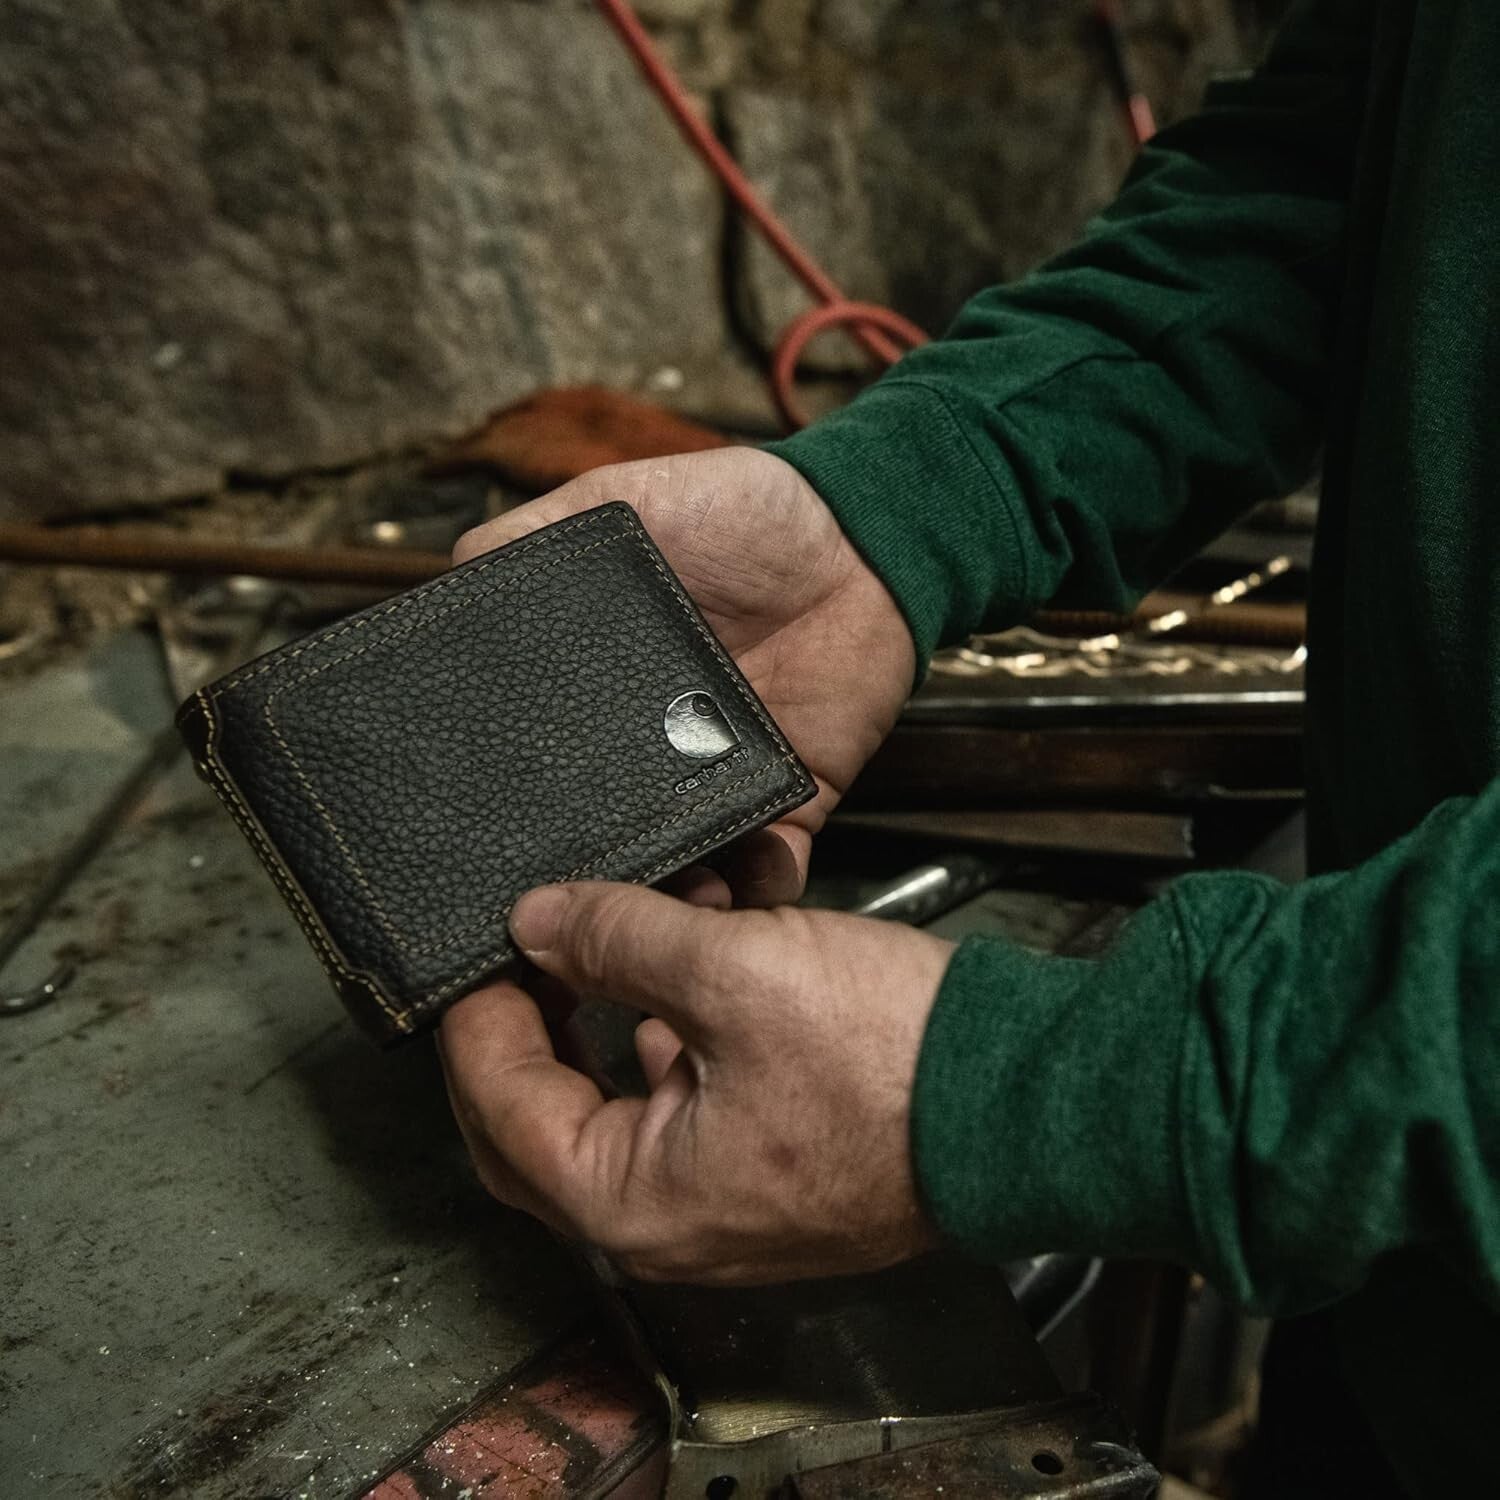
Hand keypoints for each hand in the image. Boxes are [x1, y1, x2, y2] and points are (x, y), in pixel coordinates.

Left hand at [438, 881, 953, 1283]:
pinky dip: (658, 1046)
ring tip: (598, 947)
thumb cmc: (895, 1063)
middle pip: (542, 1133)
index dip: (477, 1024)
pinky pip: (676, 1114)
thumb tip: (540, 922)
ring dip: (594, 1033)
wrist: (1022, 1098)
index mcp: (636, 1201)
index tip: (474, 958)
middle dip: (520, 1041)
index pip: (504, 1113)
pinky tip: (676, 981)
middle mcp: (670, 1227)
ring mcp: (722, 1207)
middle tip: (513, 964)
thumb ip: (620, 940)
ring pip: (612, 1117)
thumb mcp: (736, 971)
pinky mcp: (766, 1174)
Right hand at [453, 448, 914, 903]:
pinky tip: (725, 891)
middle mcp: (647, 754)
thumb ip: (530, 536)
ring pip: (677, 873)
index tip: (479, 849)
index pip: (538, 769)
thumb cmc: (739, 511)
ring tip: (638, 918)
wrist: (860, 534)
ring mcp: (717, 784)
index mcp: (596, 697)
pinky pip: (765, 868)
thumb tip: (448, 585)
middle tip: (549, 910)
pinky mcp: (787, 801)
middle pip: (601, 838)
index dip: (509, 808)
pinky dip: (751, 890)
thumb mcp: (616, 502)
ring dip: (661, 900)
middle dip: (578, 883)